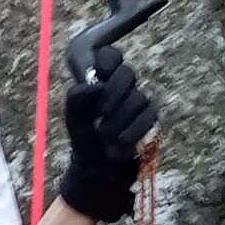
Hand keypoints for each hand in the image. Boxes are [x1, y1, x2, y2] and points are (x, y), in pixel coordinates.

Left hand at [59, 39, 156, 222]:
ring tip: (106, 135)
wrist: (100, 168)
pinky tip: (121, 143)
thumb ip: (77, 99)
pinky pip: (148, 115)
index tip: (97, 78)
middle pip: (127, 73)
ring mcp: (138, 101)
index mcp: (100, 80)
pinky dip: (133, 131)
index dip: (106, 62)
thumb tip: (95, 85)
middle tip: (100, 114)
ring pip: (138, 97)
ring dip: (120, 119)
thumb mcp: (74, 119)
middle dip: (112, 94)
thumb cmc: (84, 140)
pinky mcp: (151, 118)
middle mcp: (121, 86)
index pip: (110, 55)